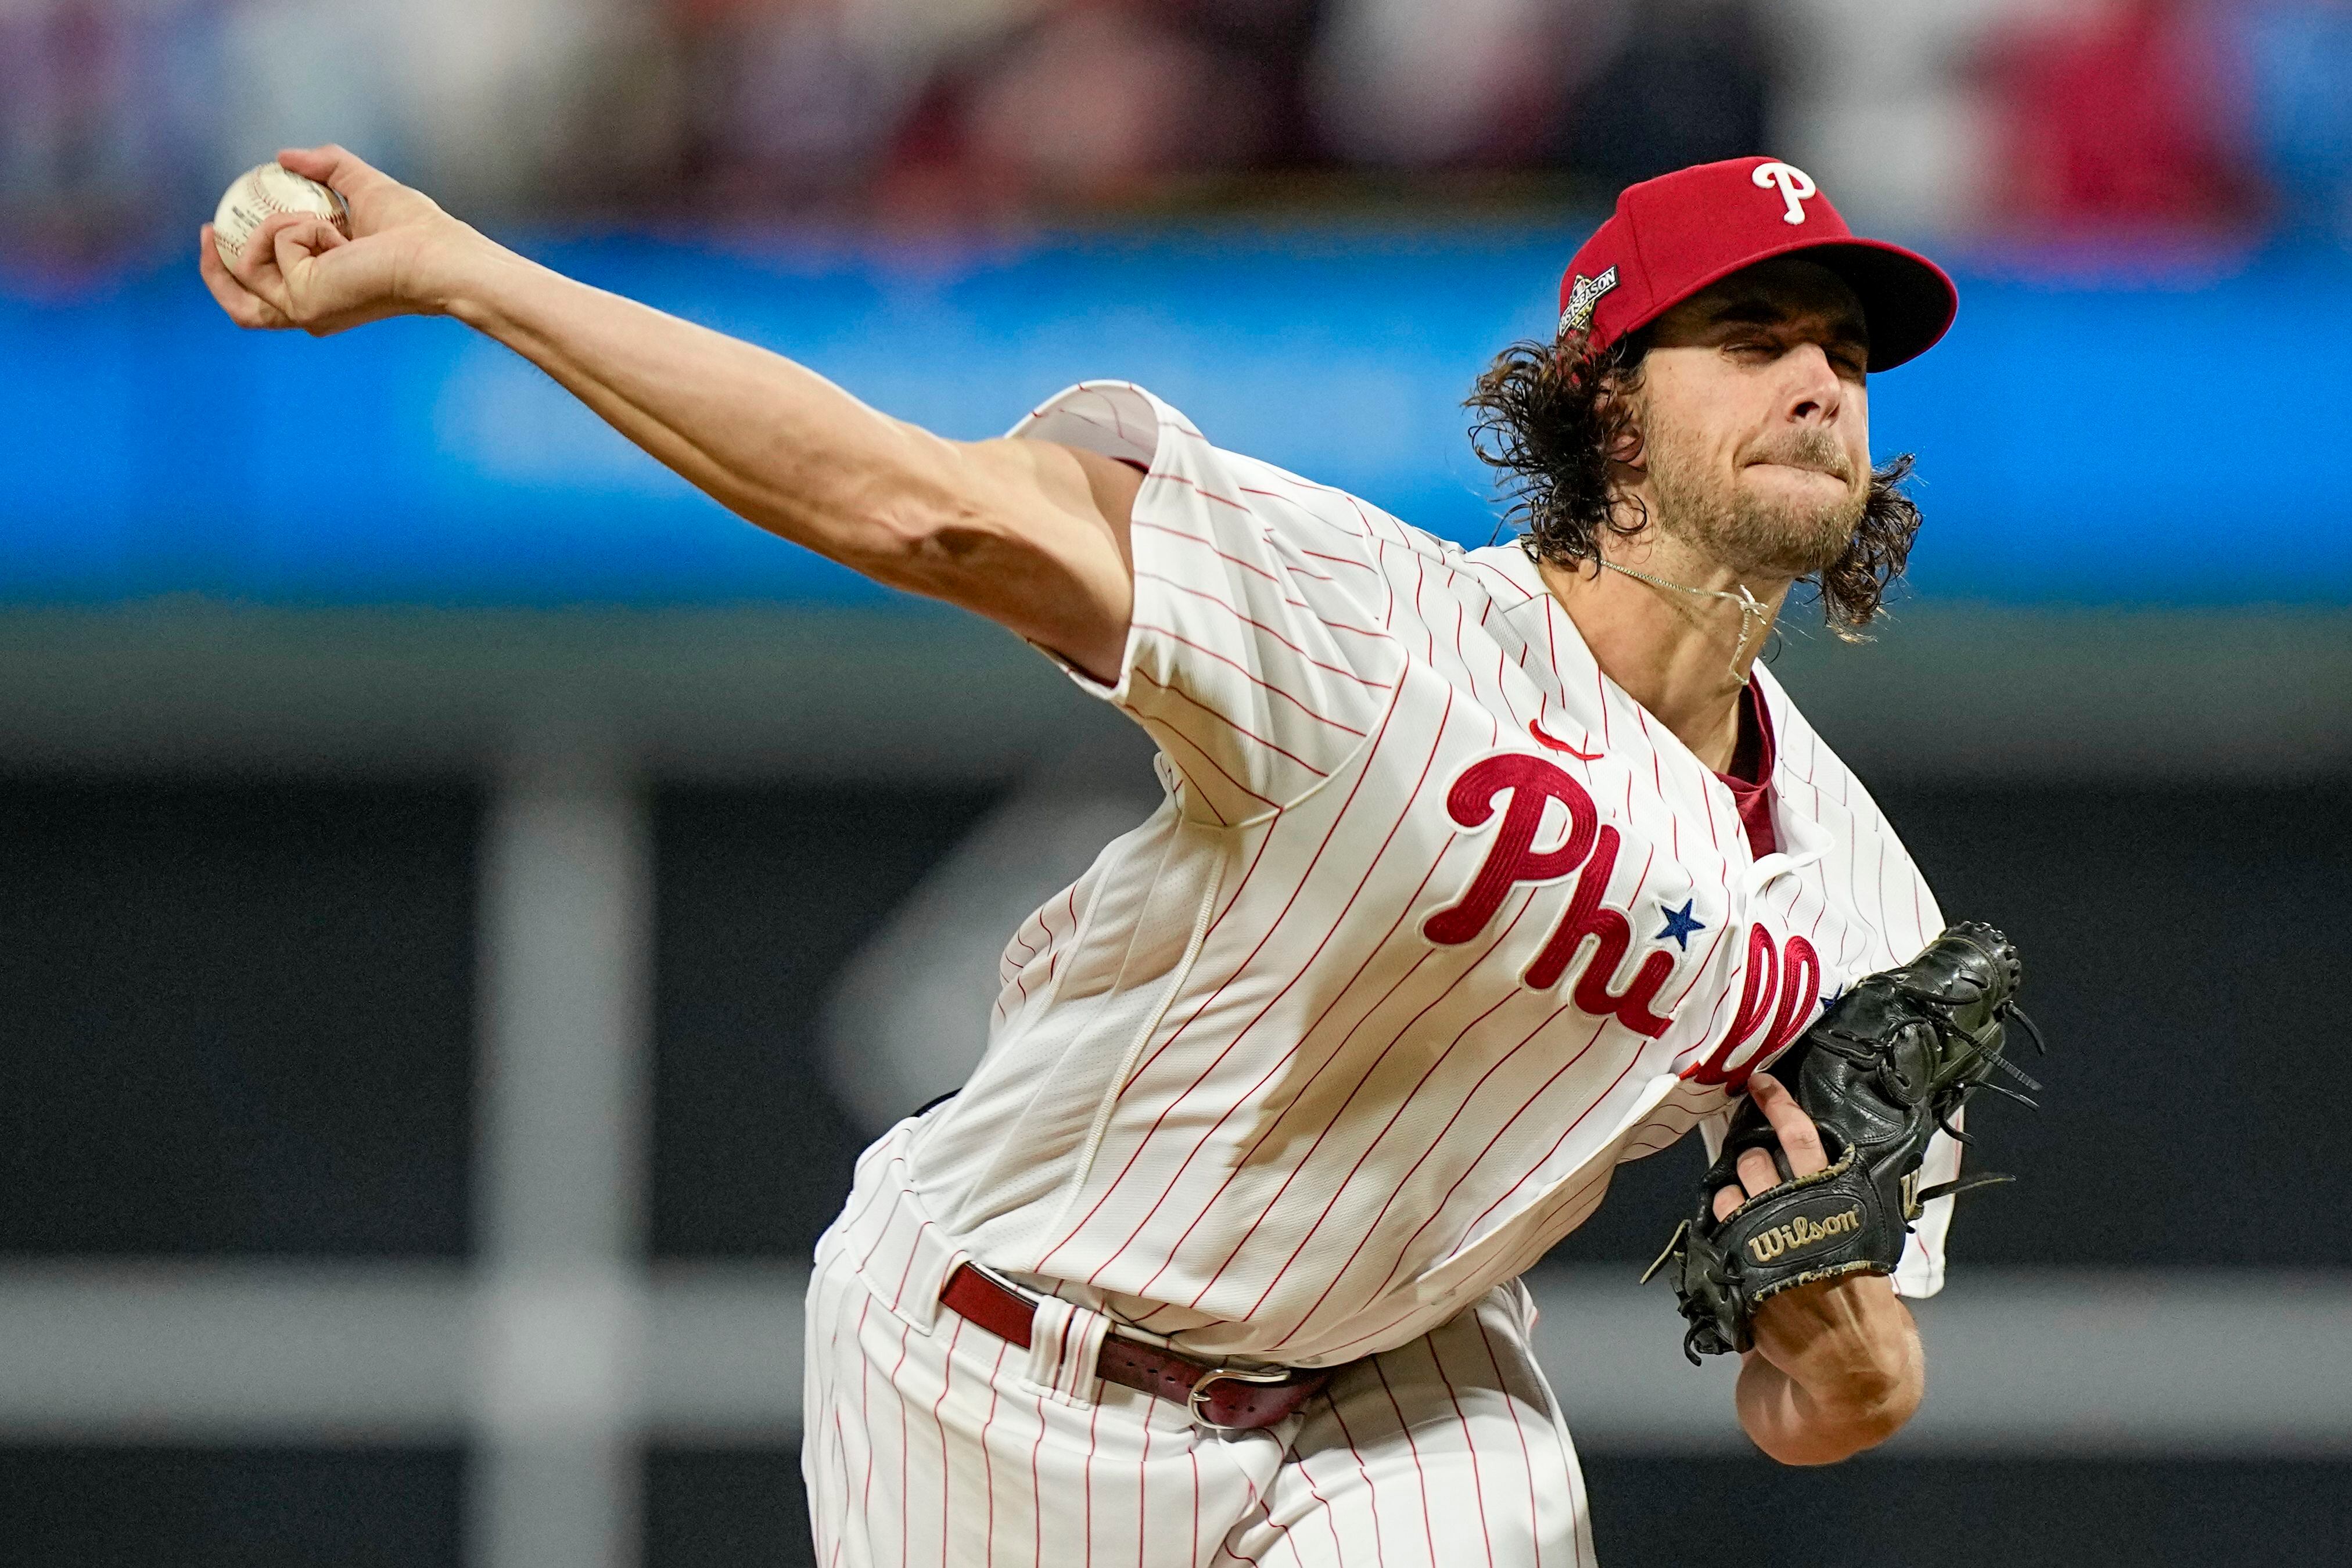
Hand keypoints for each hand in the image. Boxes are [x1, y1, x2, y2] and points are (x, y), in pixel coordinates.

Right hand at [198, 145, 495, 334]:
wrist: (436, 255)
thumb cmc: (415, 230)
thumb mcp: (361, 185)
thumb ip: (326, 167)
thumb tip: (283, 156)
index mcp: (321, 292)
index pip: (262, 292)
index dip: (231, 263)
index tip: (217, 225)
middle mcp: (309, 311)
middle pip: (239, 307)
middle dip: (214, 268)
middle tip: (209, 228)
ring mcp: (302, 310)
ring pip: (247, 267)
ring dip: (273, 228)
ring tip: (320, 223)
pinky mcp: (301, 301)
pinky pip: (270, 248)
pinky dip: (293, 228)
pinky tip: (333, 234)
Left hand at [1715, 1072, 1922, 1461]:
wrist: (1852, 1364)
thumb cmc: (1859, 1294)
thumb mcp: (1859, 1237)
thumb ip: (1829, 1198)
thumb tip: (1794, 1153)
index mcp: (1838, 1202)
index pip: (1801, 1139)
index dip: (1777, 1105)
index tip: (1759, 1081)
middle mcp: (1798, 1216)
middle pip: (1753, 1160)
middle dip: (1750, 1159)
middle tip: (1759, 1172)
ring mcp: (1765, 1245)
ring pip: (1727, 1192)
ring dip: (1732, 1194)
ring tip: (1752, 1214)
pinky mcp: (1741, 1273)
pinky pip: (1715, 1231)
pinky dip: (1722, 1228)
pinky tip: (1739, 1239)